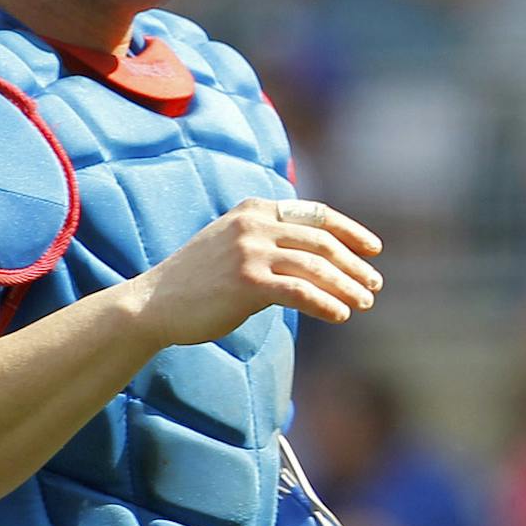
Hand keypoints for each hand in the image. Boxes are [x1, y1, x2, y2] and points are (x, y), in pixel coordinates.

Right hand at [127, 198, 383, 344]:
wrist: (151, 304)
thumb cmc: (197, 280)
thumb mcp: (234, 243)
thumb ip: (271, 239)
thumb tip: (321, 257)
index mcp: (254, 209)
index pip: (317, 215)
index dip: (350, 231)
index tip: (374, 249)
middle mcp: (254, 224)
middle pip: (322, 242)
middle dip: (353, 264)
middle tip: (374, 284)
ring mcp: (250, 251)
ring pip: (316, 267)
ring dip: (347, 286)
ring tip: (364, 303)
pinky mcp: (247, 281)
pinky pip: (300, 292)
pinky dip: (326, 303)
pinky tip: (340, 315)